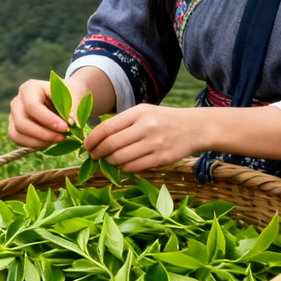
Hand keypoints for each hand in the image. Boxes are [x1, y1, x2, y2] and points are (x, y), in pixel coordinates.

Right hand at [8, 78, 88, 148]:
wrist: (62, 97)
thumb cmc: (67, 95)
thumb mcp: (74, 96)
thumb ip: (73, 108)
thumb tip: (71, 123)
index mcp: (29, 88)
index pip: (32, 106)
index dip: (48, 120)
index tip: (66, 127)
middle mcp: (17, 101)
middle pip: (22, 123)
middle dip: (43, 134)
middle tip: (63, 137)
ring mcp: (13, 115)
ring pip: (18, 134)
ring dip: (40, 141)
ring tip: (59, 139)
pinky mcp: (14, 128)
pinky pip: (19, 140)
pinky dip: (35, 144)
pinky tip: (51, 141)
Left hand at [83, 104, 201, 172]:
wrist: (193, 128)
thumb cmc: (162, 120)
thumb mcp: (143, 112)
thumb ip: (122, 122)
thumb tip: (96, 138)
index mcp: (138, 113)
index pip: (107, 127)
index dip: (92, 139)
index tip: (86, 145)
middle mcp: (146, 127)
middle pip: (111, 145)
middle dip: (98, 153)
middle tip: (94, 156)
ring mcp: (154, 143)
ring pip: (121, 158)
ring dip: (110, 162)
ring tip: (108, 160)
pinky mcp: (161, 158)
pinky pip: (134, 167)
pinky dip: (124, 167)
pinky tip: (124, 164)